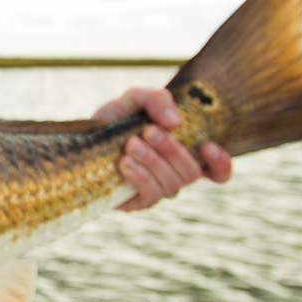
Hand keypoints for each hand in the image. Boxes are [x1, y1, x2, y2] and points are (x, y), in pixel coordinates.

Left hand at [94, 87, 231, 211]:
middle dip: (173, 150)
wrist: (80, 139)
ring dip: (154, 162)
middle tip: (148, 131)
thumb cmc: (114, 119)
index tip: (208, 146)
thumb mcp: (134, 99)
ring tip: (130, 144)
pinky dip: (141, 176)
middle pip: (193, 173)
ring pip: (173, 185)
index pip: (217, 171)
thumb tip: (175, 121)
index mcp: (182, 152)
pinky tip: (124, 162)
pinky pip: (150, 195)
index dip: (221, 164)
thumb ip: (156, 99)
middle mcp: (173, 174)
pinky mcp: (136, 202)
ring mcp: (156, 190)